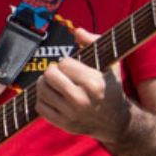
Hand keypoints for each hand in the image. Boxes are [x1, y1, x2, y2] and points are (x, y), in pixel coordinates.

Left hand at [35, 26, 130, 142]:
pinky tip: (54, 98)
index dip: (66, 63)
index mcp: (93, 83)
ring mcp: (71, 114)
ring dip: (45, 84)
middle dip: (52, 72)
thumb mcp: (110, 65)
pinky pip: (39, 106)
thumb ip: (95, 44)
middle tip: (59, 74)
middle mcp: (81, 99)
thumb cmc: (111, 88)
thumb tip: (77, 31)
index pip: (63, 63)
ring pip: (41, 90)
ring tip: (55, 84)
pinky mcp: (63, 124)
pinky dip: (43, 100)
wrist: (116, 121)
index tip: (72, 67)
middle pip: (49, 75)